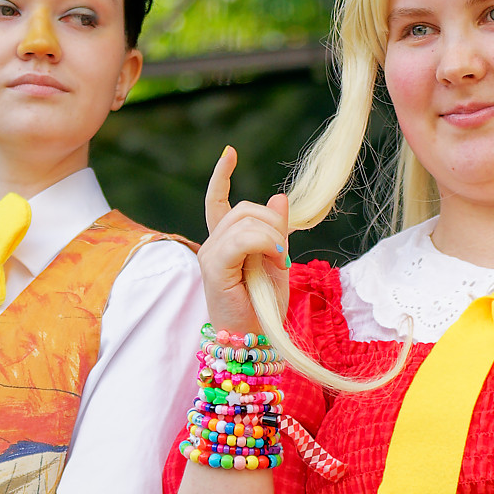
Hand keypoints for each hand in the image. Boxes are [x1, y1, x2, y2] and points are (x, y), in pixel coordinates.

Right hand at [201, 146, 289, 336]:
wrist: (256, 341)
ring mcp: (210, 255)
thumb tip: (280, 196)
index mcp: (225, 244)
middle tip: (283, 252)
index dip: (221, 177)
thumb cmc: (264, 310)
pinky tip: (275, 258)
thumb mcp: (277, 262)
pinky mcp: (215, 267)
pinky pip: (240, 239)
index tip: (229, 153)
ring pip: (244, 221)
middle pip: (244, 209)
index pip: (217, 203)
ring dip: (271, 236)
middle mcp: (212, 246)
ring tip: (279, 262)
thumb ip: (277, 231)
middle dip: (272, 222)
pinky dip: (263, 243)